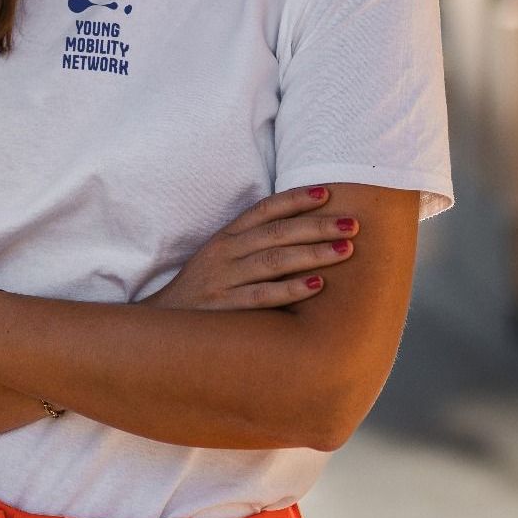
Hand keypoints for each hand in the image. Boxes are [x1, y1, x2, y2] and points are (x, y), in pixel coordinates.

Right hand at [139, 185, 356, 309]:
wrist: (164, 325)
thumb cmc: (203, 290)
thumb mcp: (220, 259)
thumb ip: (252, 245)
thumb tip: (301, 234)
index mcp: (226, 237)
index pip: (265, 210)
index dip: (295, 199)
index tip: (328, 193)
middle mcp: (225, 253)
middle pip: (277, 232)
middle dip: (317, 225)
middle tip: (353, 222)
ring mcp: (224, 280)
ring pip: (274, 260)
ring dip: (313, 253)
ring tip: (347, 249)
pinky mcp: (224, 309)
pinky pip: (262, 296)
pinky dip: (291, 289)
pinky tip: (318, 285)